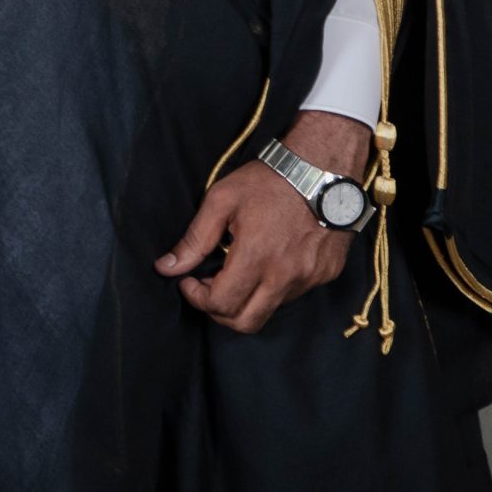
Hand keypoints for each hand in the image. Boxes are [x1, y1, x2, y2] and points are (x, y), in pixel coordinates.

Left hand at [155, 110, 369, 333]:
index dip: (197, 298)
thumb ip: (195, 239)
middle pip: (246, 323)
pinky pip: (293, 294)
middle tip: (208, 285)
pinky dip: (272, 287)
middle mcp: (286, 277)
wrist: (323, 169)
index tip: (188, 280)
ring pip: (269, 309)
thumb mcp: (222, 200)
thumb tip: (166, 267)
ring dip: (247, 298)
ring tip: (237, 267)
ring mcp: (309, 279)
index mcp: (257, 258)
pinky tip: (267, 259)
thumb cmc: (268, 180)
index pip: (222, 305)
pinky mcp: (325, 275)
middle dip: (219, 311)